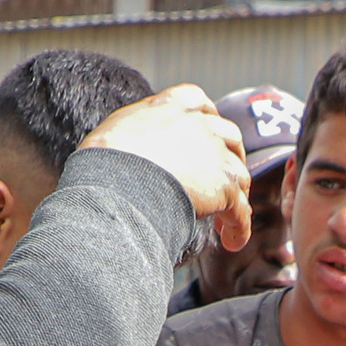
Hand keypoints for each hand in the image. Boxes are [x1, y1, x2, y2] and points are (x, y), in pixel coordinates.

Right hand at [80, 86, 253, 254]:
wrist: (115, 184)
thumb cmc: (104, 162)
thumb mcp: (119, 130)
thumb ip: (142, 130)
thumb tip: (138, 145)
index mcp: (173, 104)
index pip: (200, 104)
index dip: (208, 122)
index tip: (207, 136)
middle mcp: (199, 123)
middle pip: (228, 136)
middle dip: (229, 157)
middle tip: (222, 180)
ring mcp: (216, 153)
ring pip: (238, 174)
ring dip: (235, 196)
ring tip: (225, 220)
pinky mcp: (225, 185)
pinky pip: (241, 209)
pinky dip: (239, 227)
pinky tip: (232, 242)